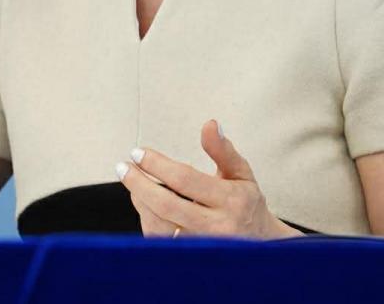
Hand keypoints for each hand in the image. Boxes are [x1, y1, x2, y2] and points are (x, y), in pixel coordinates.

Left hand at [115, 119, 300, 238]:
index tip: (138, 152)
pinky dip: (148, 219)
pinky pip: (160, 242)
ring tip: (133, 182)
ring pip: (160, 226)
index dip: (157, 164)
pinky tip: (144, 202)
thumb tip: (209, 124)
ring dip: (141, 202)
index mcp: (231, 200)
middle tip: (123, 167)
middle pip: (167, 205)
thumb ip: (223, 149)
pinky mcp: (191, 260)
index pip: (185, 179)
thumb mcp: (240, 172)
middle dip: (139, 184)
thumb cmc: (246, 203)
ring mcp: (203, 247)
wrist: (260, 245)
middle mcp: (217, 226)